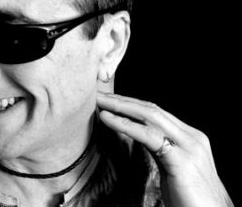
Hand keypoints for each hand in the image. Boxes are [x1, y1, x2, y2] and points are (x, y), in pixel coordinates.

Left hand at [97, 92, 232, 206]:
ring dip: (120, 106)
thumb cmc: (191, 199)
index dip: (131, 104)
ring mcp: (189, 146)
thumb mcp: (173, 169)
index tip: (108, 100)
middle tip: (98, 94)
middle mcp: (192, 138)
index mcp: (190, 138)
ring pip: (150, 116)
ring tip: (98, 101)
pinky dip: (124, 124)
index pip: (156, 113)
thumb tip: (137, 139)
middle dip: (122, 100)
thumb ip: (160, 152)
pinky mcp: (182, 160)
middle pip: (151, 109)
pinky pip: (148, 136)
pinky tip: (106, 119)